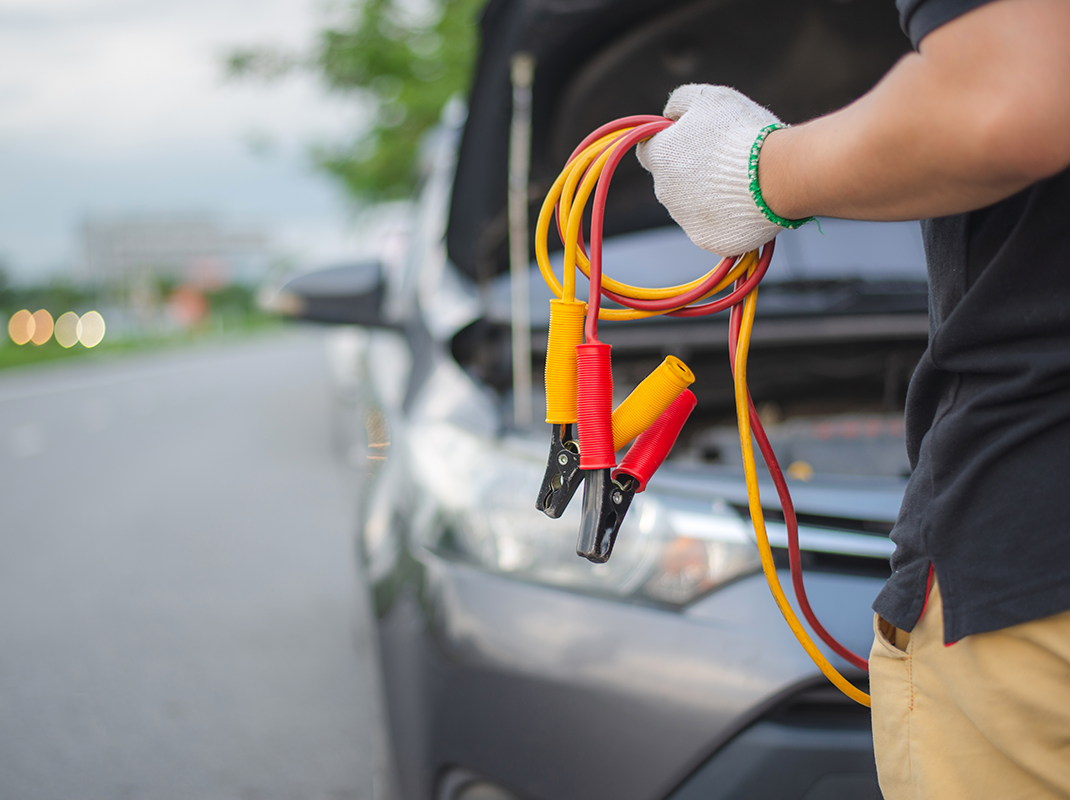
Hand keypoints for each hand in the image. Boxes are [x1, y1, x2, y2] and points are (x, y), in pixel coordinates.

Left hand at [636, 84, 805, 256]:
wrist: (776, 175)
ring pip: (694, 206)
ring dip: (711, 195)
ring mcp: (686, 220)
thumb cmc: (741, 133)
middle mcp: (665, 193)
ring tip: (743, 181)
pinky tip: (748, 203)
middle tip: (726, 160)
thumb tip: (669, 114)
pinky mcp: (709, 241)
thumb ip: (679, 102)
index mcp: (660, 157)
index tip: (691, 139)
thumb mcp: (707, 97)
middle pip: (673, 181)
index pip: (649, 151)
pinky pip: (715, 227)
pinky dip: (728, 218)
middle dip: (693, 171)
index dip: (669, 143)